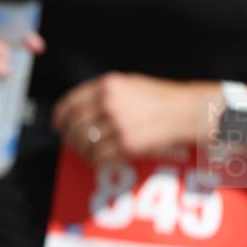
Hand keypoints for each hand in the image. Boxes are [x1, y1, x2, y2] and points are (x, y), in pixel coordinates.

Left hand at [52, 72, 193, 164]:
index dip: (60, 118)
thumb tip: (75, 109)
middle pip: (75, 127)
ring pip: (85, 144)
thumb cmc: (159, 97)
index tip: (58, 125)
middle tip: (72, 143)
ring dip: (82, 152)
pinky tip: (98, 160)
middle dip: (70, 138)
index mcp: (108, 86)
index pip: (70, 104)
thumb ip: (102, 93)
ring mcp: (119, 125)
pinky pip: (100, 158)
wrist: (188, 111)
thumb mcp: (129, 84)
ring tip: (86, 153)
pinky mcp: (128, 144)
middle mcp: (110, 104)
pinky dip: (95, 162)